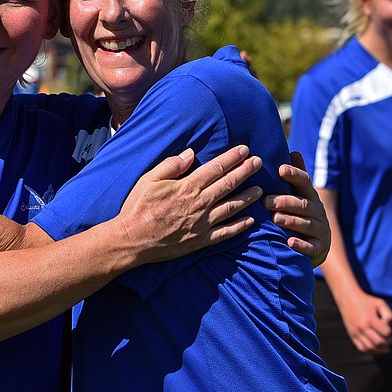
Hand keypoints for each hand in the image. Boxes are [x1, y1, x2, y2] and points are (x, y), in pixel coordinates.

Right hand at [117, 145, 263, 263]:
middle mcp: (199, 204)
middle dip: (245, 172)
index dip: (232, 158)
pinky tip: (250, 220)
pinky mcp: (201, 240)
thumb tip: (191, 153)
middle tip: (259, 162)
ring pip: (232, 207)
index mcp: (188, 187)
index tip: (245, 151)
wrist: (132, 240)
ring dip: (248, 197)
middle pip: (228, 184)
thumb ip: (171, 165)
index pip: (216, 168)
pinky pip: (225, 233)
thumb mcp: (149, 180)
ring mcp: (202, 223)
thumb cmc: (138, 207)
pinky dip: (240, 226)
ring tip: (260, 189)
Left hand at [263, 151, 330, 264]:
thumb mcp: (300, 195)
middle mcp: (317, 212)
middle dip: (286, 201)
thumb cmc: (301, 214)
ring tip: (275, 219)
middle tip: (267, 201)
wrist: (316, 246)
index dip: (294, 175)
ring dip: (291, 221)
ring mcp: (320, 230)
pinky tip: (289, 242)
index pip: (305, 182)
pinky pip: (311, 247)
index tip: (281, 169)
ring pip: (306, 224)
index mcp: (310, 196)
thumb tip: (294, 152)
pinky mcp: (319, 248)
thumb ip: (297, 177)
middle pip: (303, 204)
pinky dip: (301, 245)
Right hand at [335, 287, 391, 354]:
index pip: (386, 333)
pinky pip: (362, 348)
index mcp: (370, 319)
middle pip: (379, 343)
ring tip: (384, 346)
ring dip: (380, 350)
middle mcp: (362, 327)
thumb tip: (389, 326)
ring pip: (370, 348)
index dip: (390, 332)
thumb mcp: (381, 303)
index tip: (389, 329)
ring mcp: (356, 333)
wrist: (348, 299)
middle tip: (389, 339)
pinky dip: (370, 351)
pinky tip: (375, 348)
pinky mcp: (352, 335)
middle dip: (387, 343)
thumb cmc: (366, 301)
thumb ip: (389, 315)